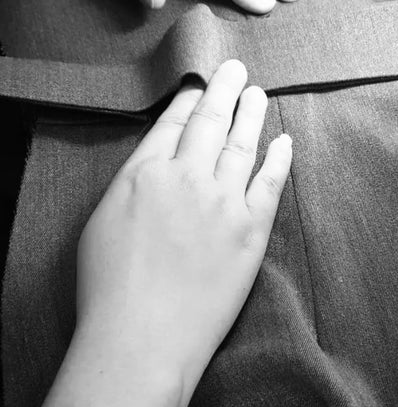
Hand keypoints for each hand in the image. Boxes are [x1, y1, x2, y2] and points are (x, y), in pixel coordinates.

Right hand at [75, 59, 291, 387]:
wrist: (142, 338)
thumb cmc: (109, 288)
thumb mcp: (104, 220)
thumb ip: (134, 182)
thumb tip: (156, 163)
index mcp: (146, 173)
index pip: (174, 123)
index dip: (191, 100)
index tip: (201, 84)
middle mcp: (188, 177)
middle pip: (211, 121)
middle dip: (224, 89)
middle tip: (236, 68)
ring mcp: (223, 202)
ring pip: (243, 144)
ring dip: (253, 114)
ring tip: (258, 93)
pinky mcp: (251, 230)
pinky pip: (270, 183)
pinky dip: (279, 158)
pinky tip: (284, 141)